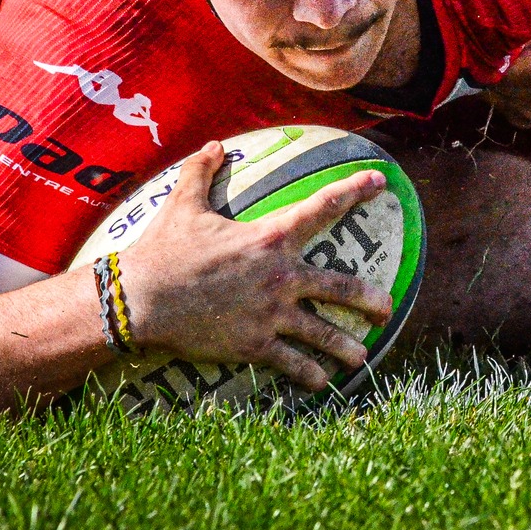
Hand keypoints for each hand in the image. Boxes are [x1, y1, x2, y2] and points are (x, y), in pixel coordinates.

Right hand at [118, 141, 394, 391]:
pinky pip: (291, 362)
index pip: (322, 206)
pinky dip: (309, 375)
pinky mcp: (254, 344)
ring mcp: (270, 313)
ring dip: (347, 347)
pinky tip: (321, 383)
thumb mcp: (183, 203)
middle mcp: (280, 276)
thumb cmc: (163, 248)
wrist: (142, 299)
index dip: (354, 190)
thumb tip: (214, 146)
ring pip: (323, 332)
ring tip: (362, 358)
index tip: (380, 181)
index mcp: (270, 237)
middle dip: (370, 299)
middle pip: (340, 286)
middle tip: (388, 308)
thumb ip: (202, 171)